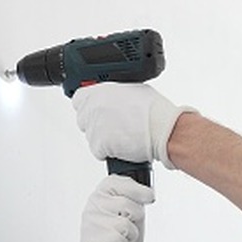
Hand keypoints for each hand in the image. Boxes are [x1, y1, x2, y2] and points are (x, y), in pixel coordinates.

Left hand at [72, 82, 195, 168]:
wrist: (163, 130)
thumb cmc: (155, 111)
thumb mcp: (134, 90)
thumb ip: (116, 93)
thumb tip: (113, 97)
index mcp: (101, 90)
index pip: (79, 98)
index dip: (88, 106)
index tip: (96, 111)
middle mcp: (94, 106)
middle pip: (83, 119)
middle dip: (96, 124)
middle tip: (114, 126)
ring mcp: (95, 126)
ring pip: (91, 137)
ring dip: (103, 139)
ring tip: (123, 135)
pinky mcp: (99, 144)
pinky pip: (98, 151)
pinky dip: (108, 152)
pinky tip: (122, 145)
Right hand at [80, 175, 154, 241]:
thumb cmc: (125, 234)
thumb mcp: (134, 211)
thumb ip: (137, 198)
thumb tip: (149, 193)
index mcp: (103, 191)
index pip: (121, 181)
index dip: (139, 190)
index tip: (149, 198)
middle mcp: (93, 203)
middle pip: (127, 205)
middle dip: (135, 220)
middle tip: (127, 227)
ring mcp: (89, 222)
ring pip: (124, 225)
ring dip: (130, 235)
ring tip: (120, 237)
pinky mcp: (89, 241)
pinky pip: (117, 239)